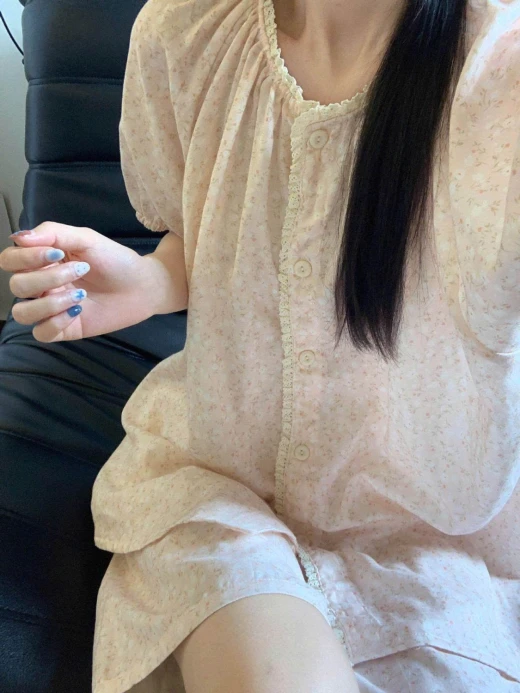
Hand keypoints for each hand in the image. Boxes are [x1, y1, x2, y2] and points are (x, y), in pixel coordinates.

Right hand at [0, 222, 159, 341]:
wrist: (143, 285)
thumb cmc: (115, 260)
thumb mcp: (86, 239)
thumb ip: (53, 233)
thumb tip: (19, 236)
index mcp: (42, 261)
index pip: (10, 260)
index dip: (25, 257)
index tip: (56, 253)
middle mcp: (42, 285)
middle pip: (16, 286)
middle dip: (47, 277)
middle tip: (79, 271)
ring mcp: (52, 309)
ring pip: (22, 313)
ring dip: (48, 302)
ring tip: (79, 295)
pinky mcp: (64, 329)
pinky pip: (41, 333)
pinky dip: (55, 322)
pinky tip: (77, 311)